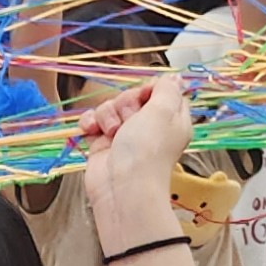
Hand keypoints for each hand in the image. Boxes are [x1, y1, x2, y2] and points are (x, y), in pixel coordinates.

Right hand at [78, 74, 195, 239]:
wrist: (121, 188)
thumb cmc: (147, 151)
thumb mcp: (164, 111)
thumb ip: (167, 89)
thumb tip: (174, 78)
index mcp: (172, 119)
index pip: (162, 91)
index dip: (150, 90)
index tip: (146, 98)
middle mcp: (150, 126)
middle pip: (133, 96)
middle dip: (125, 103)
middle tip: (129, 121)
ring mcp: (125, 135)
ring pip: (110, 106)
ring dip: (107, 115)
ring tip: (112, 134)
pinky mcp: (103, 143)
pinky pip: (93, 120)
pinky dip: (90, 123)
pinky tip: (91, 131)